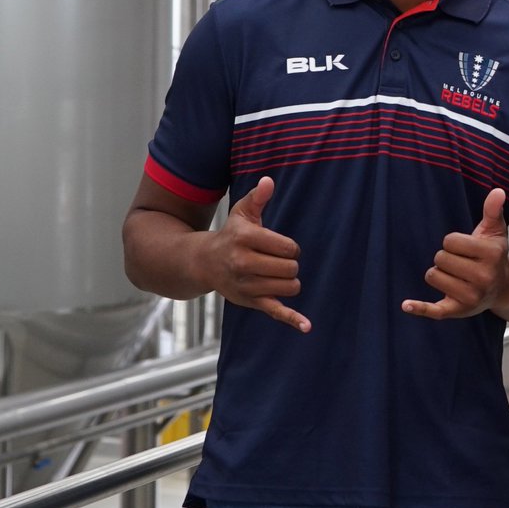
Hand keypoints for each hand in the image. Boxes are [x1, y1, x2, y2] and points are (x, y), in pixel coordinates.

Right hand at [209, 177, 309, 331]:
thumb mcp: (242, 213)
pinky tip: (307, 326)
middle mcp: (243, 263)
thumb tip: (268, 182)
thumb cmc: (231, 234)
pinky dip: (292, 319)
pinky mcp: (249, 302)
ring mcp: (246, 285)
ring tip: (274, 274)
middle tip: (274, 261)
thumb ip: (257, 198)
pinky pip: (275, 312)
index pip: (289, 247)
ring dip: (288, 282)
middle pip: (291, 268)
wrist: (202, 263)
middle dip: (289, 264)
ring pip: (289, 287)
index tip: (280, 247)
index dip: (290, 247)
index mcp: (245, 239)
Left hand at [403, 188, 508, 319]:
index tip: (465, 248)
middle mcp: (483, 277)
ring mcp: (471, 296)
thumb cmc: (494, 255)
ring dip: (439, 274)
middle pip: (440, 258)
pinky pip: (435, 310)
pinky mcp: (458, 311)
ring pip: (433, 276)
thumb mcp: (495, 231)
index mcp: (491, 254)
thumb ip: (493, 210)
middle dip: (446, 258)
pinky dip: (420, 307)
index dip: (453, 242)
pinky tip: (406, 305)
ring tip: (456, 276)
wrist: (504, 288)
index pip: (450, 241)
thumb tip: (498, 191)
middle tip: (462, 263)